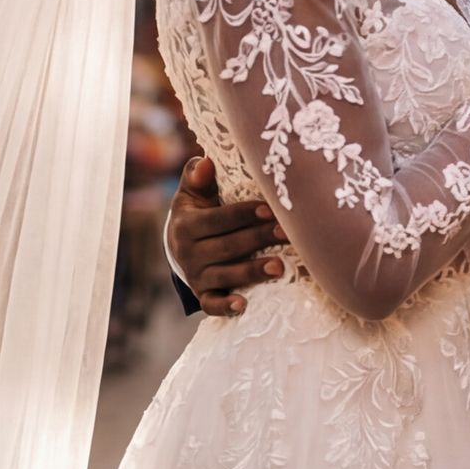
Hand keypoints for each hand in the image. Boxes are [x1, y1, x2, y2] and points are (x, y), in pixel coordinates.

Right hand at [166, 156, 284, 316]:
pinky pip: (211, 304)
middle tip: (287, 233)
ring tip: (280, 266)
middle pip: (227, 247)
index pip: (217, 219)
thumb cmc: (198, 211)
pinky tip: (243, 304)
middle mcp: (188, 252)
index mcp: (186, 224)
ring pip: (224, 275)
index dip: (244, 213)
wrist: (181, 246)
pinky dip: (225, 306)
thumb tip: (206, 162)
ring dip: (251, 271)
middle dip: (258, 239)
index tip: (269, 208)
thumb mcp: (193, 193)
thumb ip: (198, 175)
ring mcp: (196, 276)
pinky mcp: (202, 295)